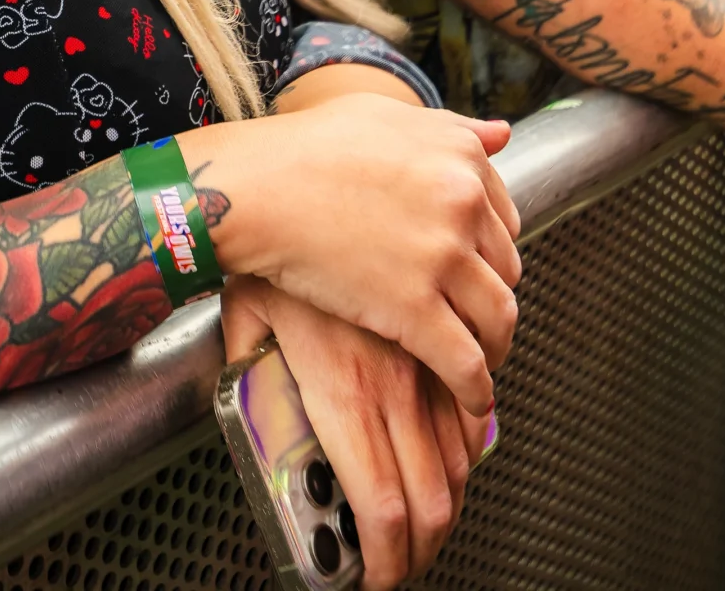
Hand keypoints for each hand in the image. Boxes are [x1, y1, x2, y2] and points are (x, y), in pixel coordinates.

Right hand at [181, 94, 519, 415]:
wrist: (258, 187)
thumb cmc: (307, 147)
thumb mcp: (383, 115)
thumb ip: (449, 128)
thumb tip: (500, 136)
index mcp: (459, 157)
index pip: (505, 219)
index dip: (489, 250)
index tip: (475, 270)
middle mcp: (462, 202)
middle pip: (505, 268)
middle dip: (491, 296)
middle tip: (472, 317)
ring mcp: (441, 257)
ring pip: (498, 317)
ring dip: (495, 347)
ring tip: (480, 361)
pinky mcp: (414, 309)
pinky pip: (466, 362)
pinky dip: (476, 389)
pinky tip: (471, 400)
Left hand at [222, 277, 489, 590]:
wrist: (285, 173)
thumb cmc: (255, 254)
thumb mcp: (244, 335)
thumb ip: (258, 386)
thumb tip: (273, 437)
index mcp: (342, 397)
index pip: (385, 507)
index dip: (392, 559)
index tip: (384, 579)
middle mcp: (393, 377)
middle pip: (438, 491)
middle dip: (431, 537)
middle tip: (416, 550)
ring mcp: (425, 338)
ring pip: (470, 436)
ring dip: (459, 479)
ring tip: (437, 496)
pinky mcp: (443, 291)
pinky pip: (480, 365)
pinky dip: (477, 405)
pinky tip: (462, 416)